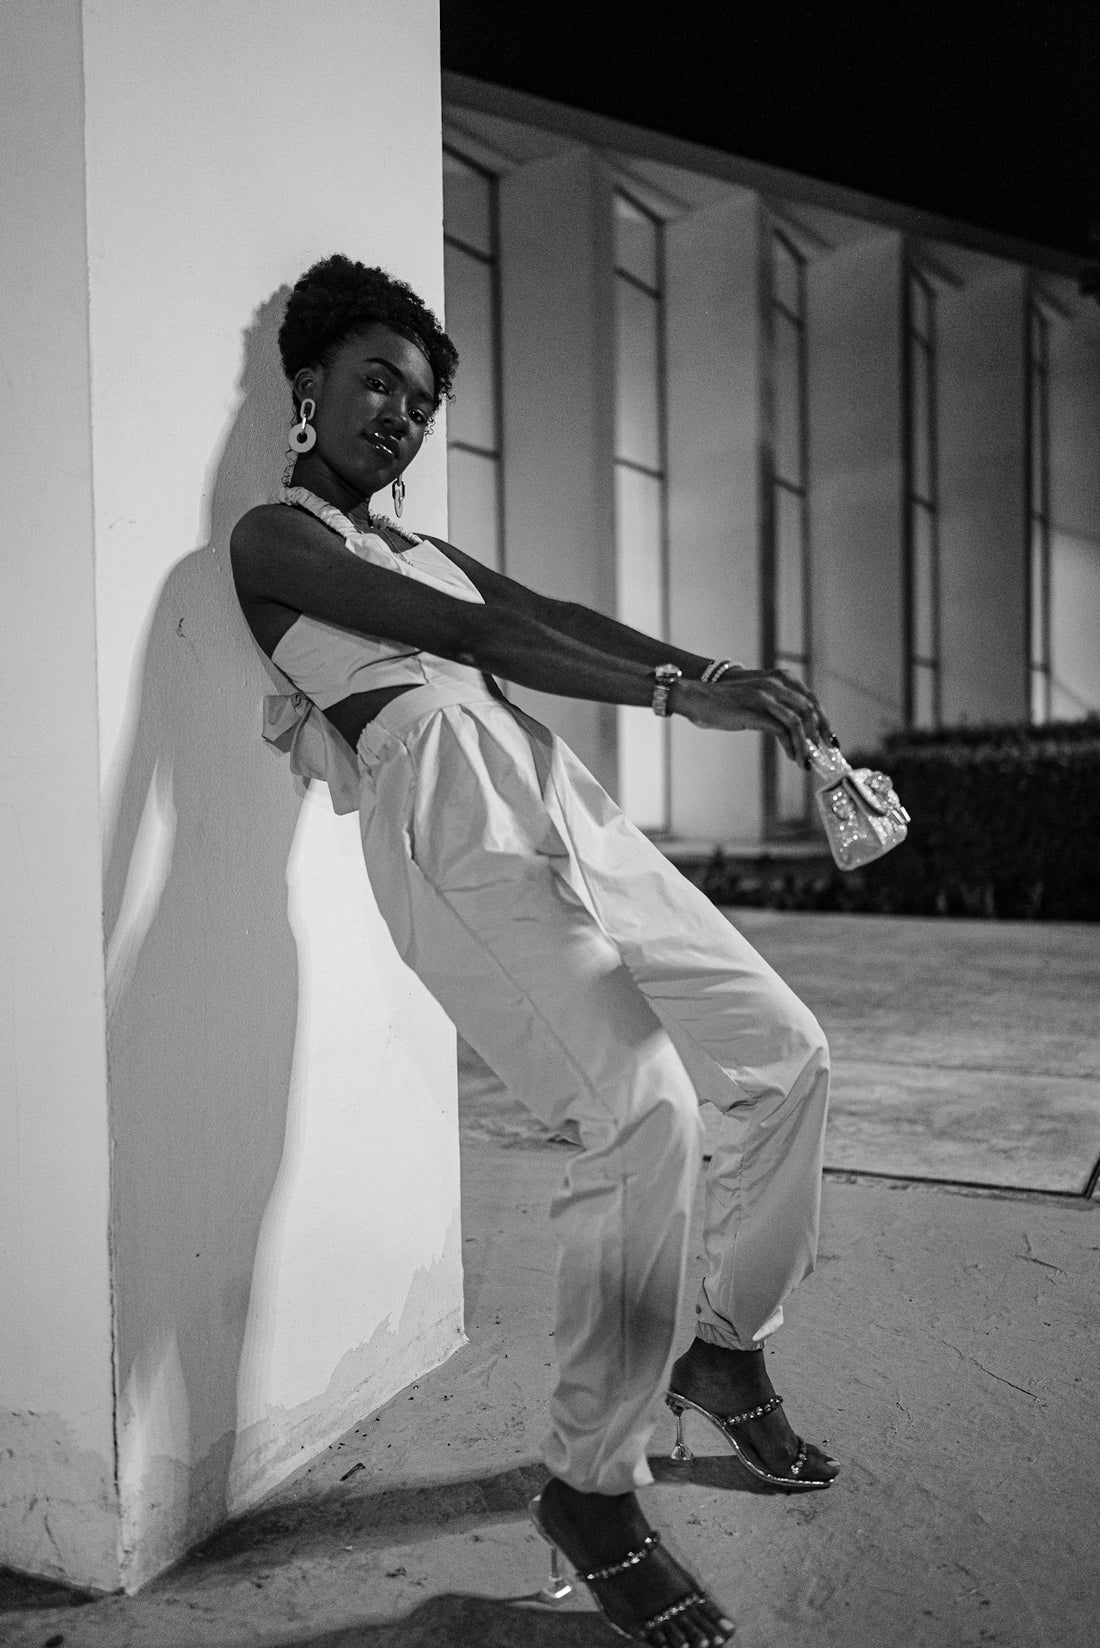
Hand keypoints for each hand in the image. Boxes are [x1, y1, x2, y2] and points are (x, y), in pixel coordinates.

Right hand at [677, 667, 833, 765]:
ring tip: (806, 761)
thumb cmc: (723, 702)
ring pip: (798, 721)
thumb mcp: (755, 699)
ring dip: (806, 744)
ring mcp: (765, 697)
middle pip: (810, 709)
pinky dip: (792, 746)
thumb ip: (774, 707)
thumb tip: (793, 729)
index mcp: (778, 679)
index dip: (823, 720)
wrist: (696, 697)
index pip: (811, 699)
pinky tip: (793, 756)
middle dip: (819, 734)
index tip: (828, 738)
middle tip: (822, 753)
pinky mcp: (755, 712)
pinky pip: (782, 730)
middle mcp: (775, 685)